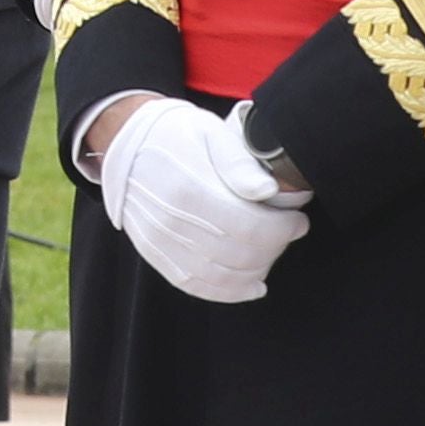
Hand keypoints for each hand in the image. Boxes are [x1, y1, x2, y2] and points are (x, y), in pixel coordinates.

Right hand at [97, 95, 308, 303]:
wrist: (126, 144)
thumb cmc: (175, 136)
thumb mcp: (210, 133)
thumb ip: (239, 163)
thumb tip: (268, 192)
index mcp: (189, 190)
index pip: (250, 227)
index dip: (283, 229)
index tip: (298, 220)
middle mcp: (171, 223)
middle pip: (240, 255)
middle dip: (275, 247)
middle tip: (288, 232)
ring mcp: (161, 243)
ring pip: (222, 277)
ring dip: (257, 270)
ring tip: (271, 251)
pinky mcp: (156, 255)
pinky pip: (196, 286)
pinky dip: (229, 292)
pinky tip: (252, 285)